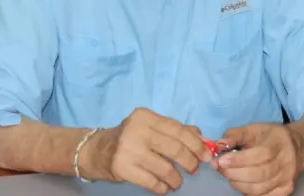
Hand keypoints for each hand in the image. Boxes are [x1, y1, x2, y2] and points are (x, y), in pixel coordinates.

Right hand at [82, 107, 211, 193]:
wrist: (96, 151)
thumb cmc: (130, 138)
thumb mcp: (151, 128)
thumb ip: (176, 131)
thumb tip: (204, 140)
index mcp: (146, 117)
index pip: (178, 130)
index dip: (196, 144)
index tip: (206, 156)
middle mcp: (136, 130)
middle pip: (175, 149)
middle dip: (190, 162)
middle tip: (193, 170)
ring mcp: (128, 149)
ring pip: (165, 168)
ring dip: (176, 179)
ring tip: (177, 182)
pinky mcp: (122, 168)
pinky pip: (151, 182)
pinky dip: (162, 187)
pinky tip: (163, 187)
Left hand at [212, 123, 302, 195]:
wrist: (298, 147)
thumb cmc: (271, 137)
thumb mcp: (254, 128)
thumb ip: (235, 135)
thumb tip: (218, 145)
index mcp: (278, 143)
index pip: (260, 154)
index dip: (238, 160)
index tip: (221, 160)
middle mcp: (286, 163)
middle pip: (259, 174)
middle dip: (234, 173)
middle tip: (221, 168)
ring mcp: (287, 179)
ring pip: (259, 189)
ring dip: (238, 184)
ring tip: (230, 175)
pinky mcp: (286, 190)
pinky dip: (248, 193)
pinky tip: (242, 183)